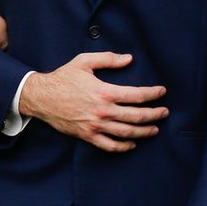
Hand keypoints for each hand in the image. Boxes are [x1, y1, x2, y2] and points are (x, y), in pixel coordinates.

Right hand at [16, 52, 166, 152]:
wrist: (41, 97)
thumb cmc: (63, 78)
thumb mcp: (85, 62)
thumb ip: (108, 59)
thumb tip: (129, 58)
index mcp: (105, 92)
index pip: (137, 95)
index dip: (153, 94)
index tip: (161, 92)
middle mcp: (103, 111)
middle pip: (137, 116)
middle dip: (155, 114)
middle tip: (165, 113)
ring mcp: (96, 126)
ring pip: (127, 133)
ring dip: (144, 132)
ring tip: (154, 129)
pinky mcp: (88, 136)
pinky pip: (110, 146)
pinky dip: (123, 147)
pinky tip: (132, 144)